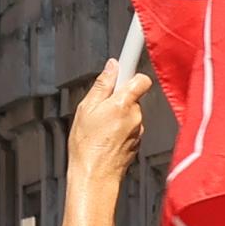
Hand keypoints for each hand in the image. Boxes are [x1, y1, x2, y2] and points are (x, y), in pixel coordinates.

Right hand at [66, 44, 153, 184]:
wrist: (94, 177)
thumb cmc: (87, 146)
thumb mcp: (86, 109)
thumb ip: (101, 86)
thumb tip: (112, 67)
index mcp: (123, 104)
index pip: (138, 78)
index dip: (135, 66)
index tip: (139, 49)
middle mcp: (136, 116)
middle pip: (132, 95)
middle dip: (119, 97)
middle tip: (100, 108)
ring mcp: (139, 130)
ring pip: (131, 112)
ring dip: (119, 115)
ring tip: (101, 128)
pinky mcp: (138, 142)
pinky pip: (130, 127)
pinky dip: (121, 129)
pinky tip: (107, 139)